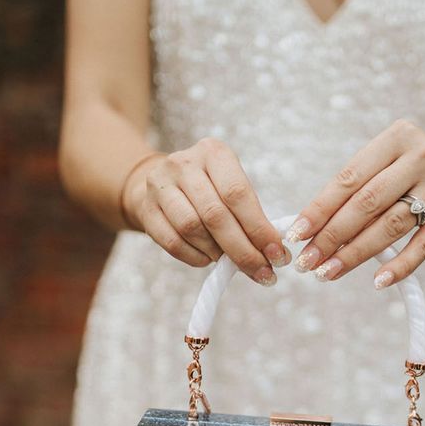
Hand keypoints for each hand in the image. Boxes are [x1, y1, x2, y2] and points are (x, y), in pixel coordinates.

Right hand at [121, 138, 290, 282]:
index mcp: (214, 153)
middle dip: (243, 250)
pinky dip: (194, 257)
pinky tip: (207, 260)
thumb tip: (273, 252)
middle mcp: (184, 163)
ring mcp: (160, 185)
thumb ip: (251, 214)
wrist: (162, 183)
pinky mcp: (146, 208)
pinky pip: (172, 241)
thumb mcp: (231, 186)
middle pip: (215, 215)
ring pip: (192, 228)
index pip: (239, 194)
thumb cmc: (209, 189)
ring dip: (217, 252)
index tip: (277, 255)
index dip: (259, 229)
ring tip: (230, 262)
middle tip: (262, 272)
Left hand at [285, 118, 424, 286]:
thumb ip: (357, 188)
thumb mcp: (389, 162)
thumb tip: (310, 227)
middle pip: (367, 203)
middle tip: (307, 262)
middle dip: (332, 236)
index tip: (296, 234)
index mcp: (396, 138)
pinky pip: (423, 245)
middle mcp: (421, 157)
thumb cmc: (414, 170)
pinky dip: (400, 266)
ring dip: (356, 253)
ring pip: (391, 225)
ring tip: (329, 272)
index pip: (349, 178)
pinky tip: (378, 281)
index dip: (320, 208)